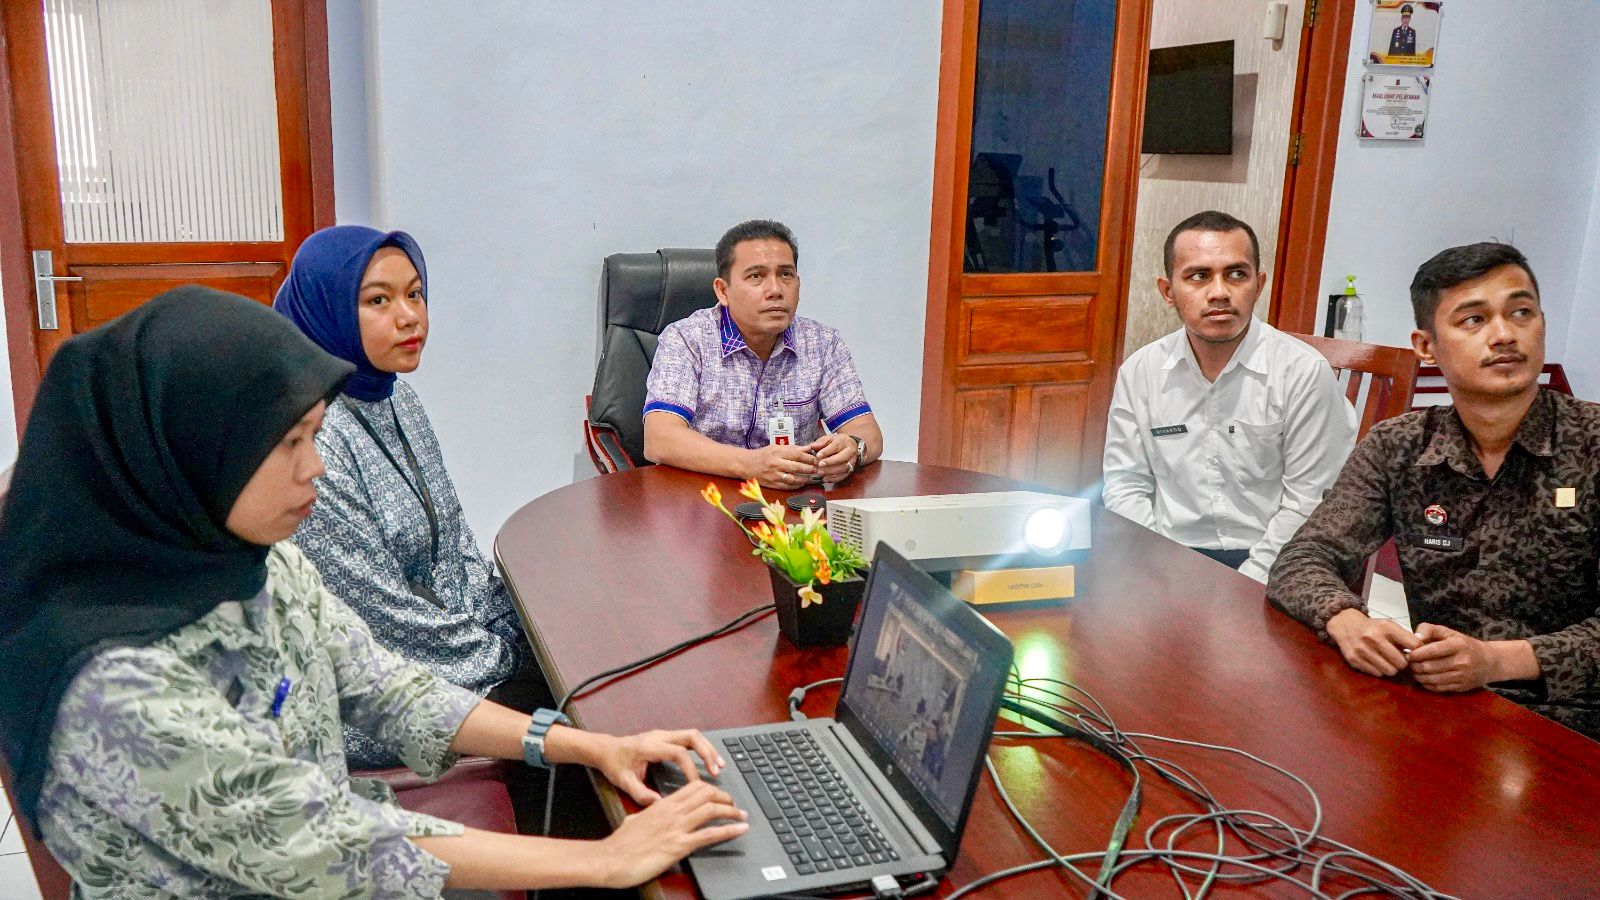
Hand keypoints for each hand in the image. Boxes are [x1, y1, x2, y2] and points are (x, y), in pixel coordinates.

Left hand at [589, 729, 725, 804]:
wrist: (606, 749)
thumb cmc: (614, 764)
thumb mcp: (623, 781)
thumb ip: (640, 793)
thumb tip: (659, 803)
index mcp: (650, 746)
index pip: (678, 753)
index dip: (690, 768)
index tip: (696, 784)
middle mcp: (659, 736)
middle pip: (691, 736)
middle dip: (707, 753)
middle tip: (717, 770)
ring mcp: (664, 735)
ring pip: (693, 735)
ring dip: (708, 749)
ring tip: (720, 765)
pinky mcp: (666, 737)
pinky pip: (689, 739)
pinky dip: (702, 748)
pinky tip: (709, 760)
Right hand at [593, 781, 748, 887]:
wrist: (610, 859)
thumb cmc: (619, 843)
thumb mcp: (635, 820)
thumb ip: (647, 813)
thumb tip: (650, 812)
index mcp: (663, 804)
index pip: (694, 787)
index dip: (712, 788)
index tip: (720, 795)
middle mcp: (672, 812)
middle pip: (707, 793)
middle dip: (725, 797)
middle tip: (734, 805)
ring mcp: (676, 828)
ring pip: (712, 809)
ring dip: (732, 812)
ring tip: (743, 815)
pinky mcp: (678, 846)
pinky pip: (709, 835)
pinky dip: (729, 831)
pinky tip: (740, 830)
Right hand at [746, 443, 815, 489]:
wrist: (746, 464)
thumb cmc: (763, 455)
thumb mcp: (776, 447)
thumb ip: (792, 448)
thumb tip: (808, 448)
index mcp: (777, 452)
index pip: (798, 455)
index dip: (810, 458)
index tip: (817, 459)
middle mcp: (776, 463)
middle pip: (798, 467)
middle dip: (810, 469)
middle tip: (818, 469)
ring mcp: (774, 475)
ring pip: (794, 478)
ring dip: (805, 479)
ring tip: (812, 477)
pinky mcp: (772, 484)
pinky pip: (788, 486)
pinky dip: (797, 485)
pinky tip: (802, 483)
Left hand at [808, 433, 856, 481]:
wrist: (849, 446)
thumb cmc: (835, 442)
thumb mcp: (828, 439)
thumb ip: (820, 443)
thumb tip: (811, 446)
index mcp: (844, 441)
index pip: (835, 446)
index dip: (826, 452)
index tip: (818, 456)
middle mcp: (850, 451)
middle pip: (842, 457)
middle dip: (830, 462)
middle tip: (819, 465)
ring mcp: (852, 461)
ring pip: (844, 468)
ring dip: (831, 472)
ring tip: (820, 473)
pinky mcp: (850, 470)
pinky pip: (844, 476)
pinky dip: (834, 479)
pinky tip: (825, 479)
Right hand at [1326, 608, 1420, 676]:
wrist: (1345, 625)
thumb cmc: (1373, 627)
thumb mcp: (1389, 626)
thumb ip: (1405, 638)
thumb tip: (1422, 654)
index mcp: (1386, 627)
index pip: (1414, 645)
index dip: (1417, 651)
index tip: (1412, 652)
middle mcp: (1373, 638)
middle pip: (1402, 662)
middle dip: (1402, 663)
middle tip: (1399, 659)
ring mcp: (1362, 650)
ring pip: (1390, 671)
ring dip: (1391, 668)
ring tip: (1388, 661)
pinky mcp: (1354, 660)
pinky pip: (1377, 673)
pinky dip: (1379, 670)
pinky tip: (1376, 662)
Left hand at [1408, 623, 1498, 691]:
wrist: (1489, 662)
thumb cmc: (1464, 644)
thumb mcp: (1449, 632)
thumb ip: (1430, 629)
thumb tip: (1415, 637)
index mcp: (1458, 645)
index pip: (1433, 651)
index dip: (1416, 654)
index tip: (1408, 653)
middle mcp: (1461, 661)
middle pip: (1430, 667)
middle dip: (1415, 666)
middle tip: (1409, 663)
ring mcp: (1462, 676)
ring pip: (1432, 679)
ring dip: (1418, 676)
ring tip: (1414, 671)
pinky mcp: (1461, 687)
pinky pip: (1439, 688)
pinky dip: (1427, 684)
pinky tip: (1423, 679)